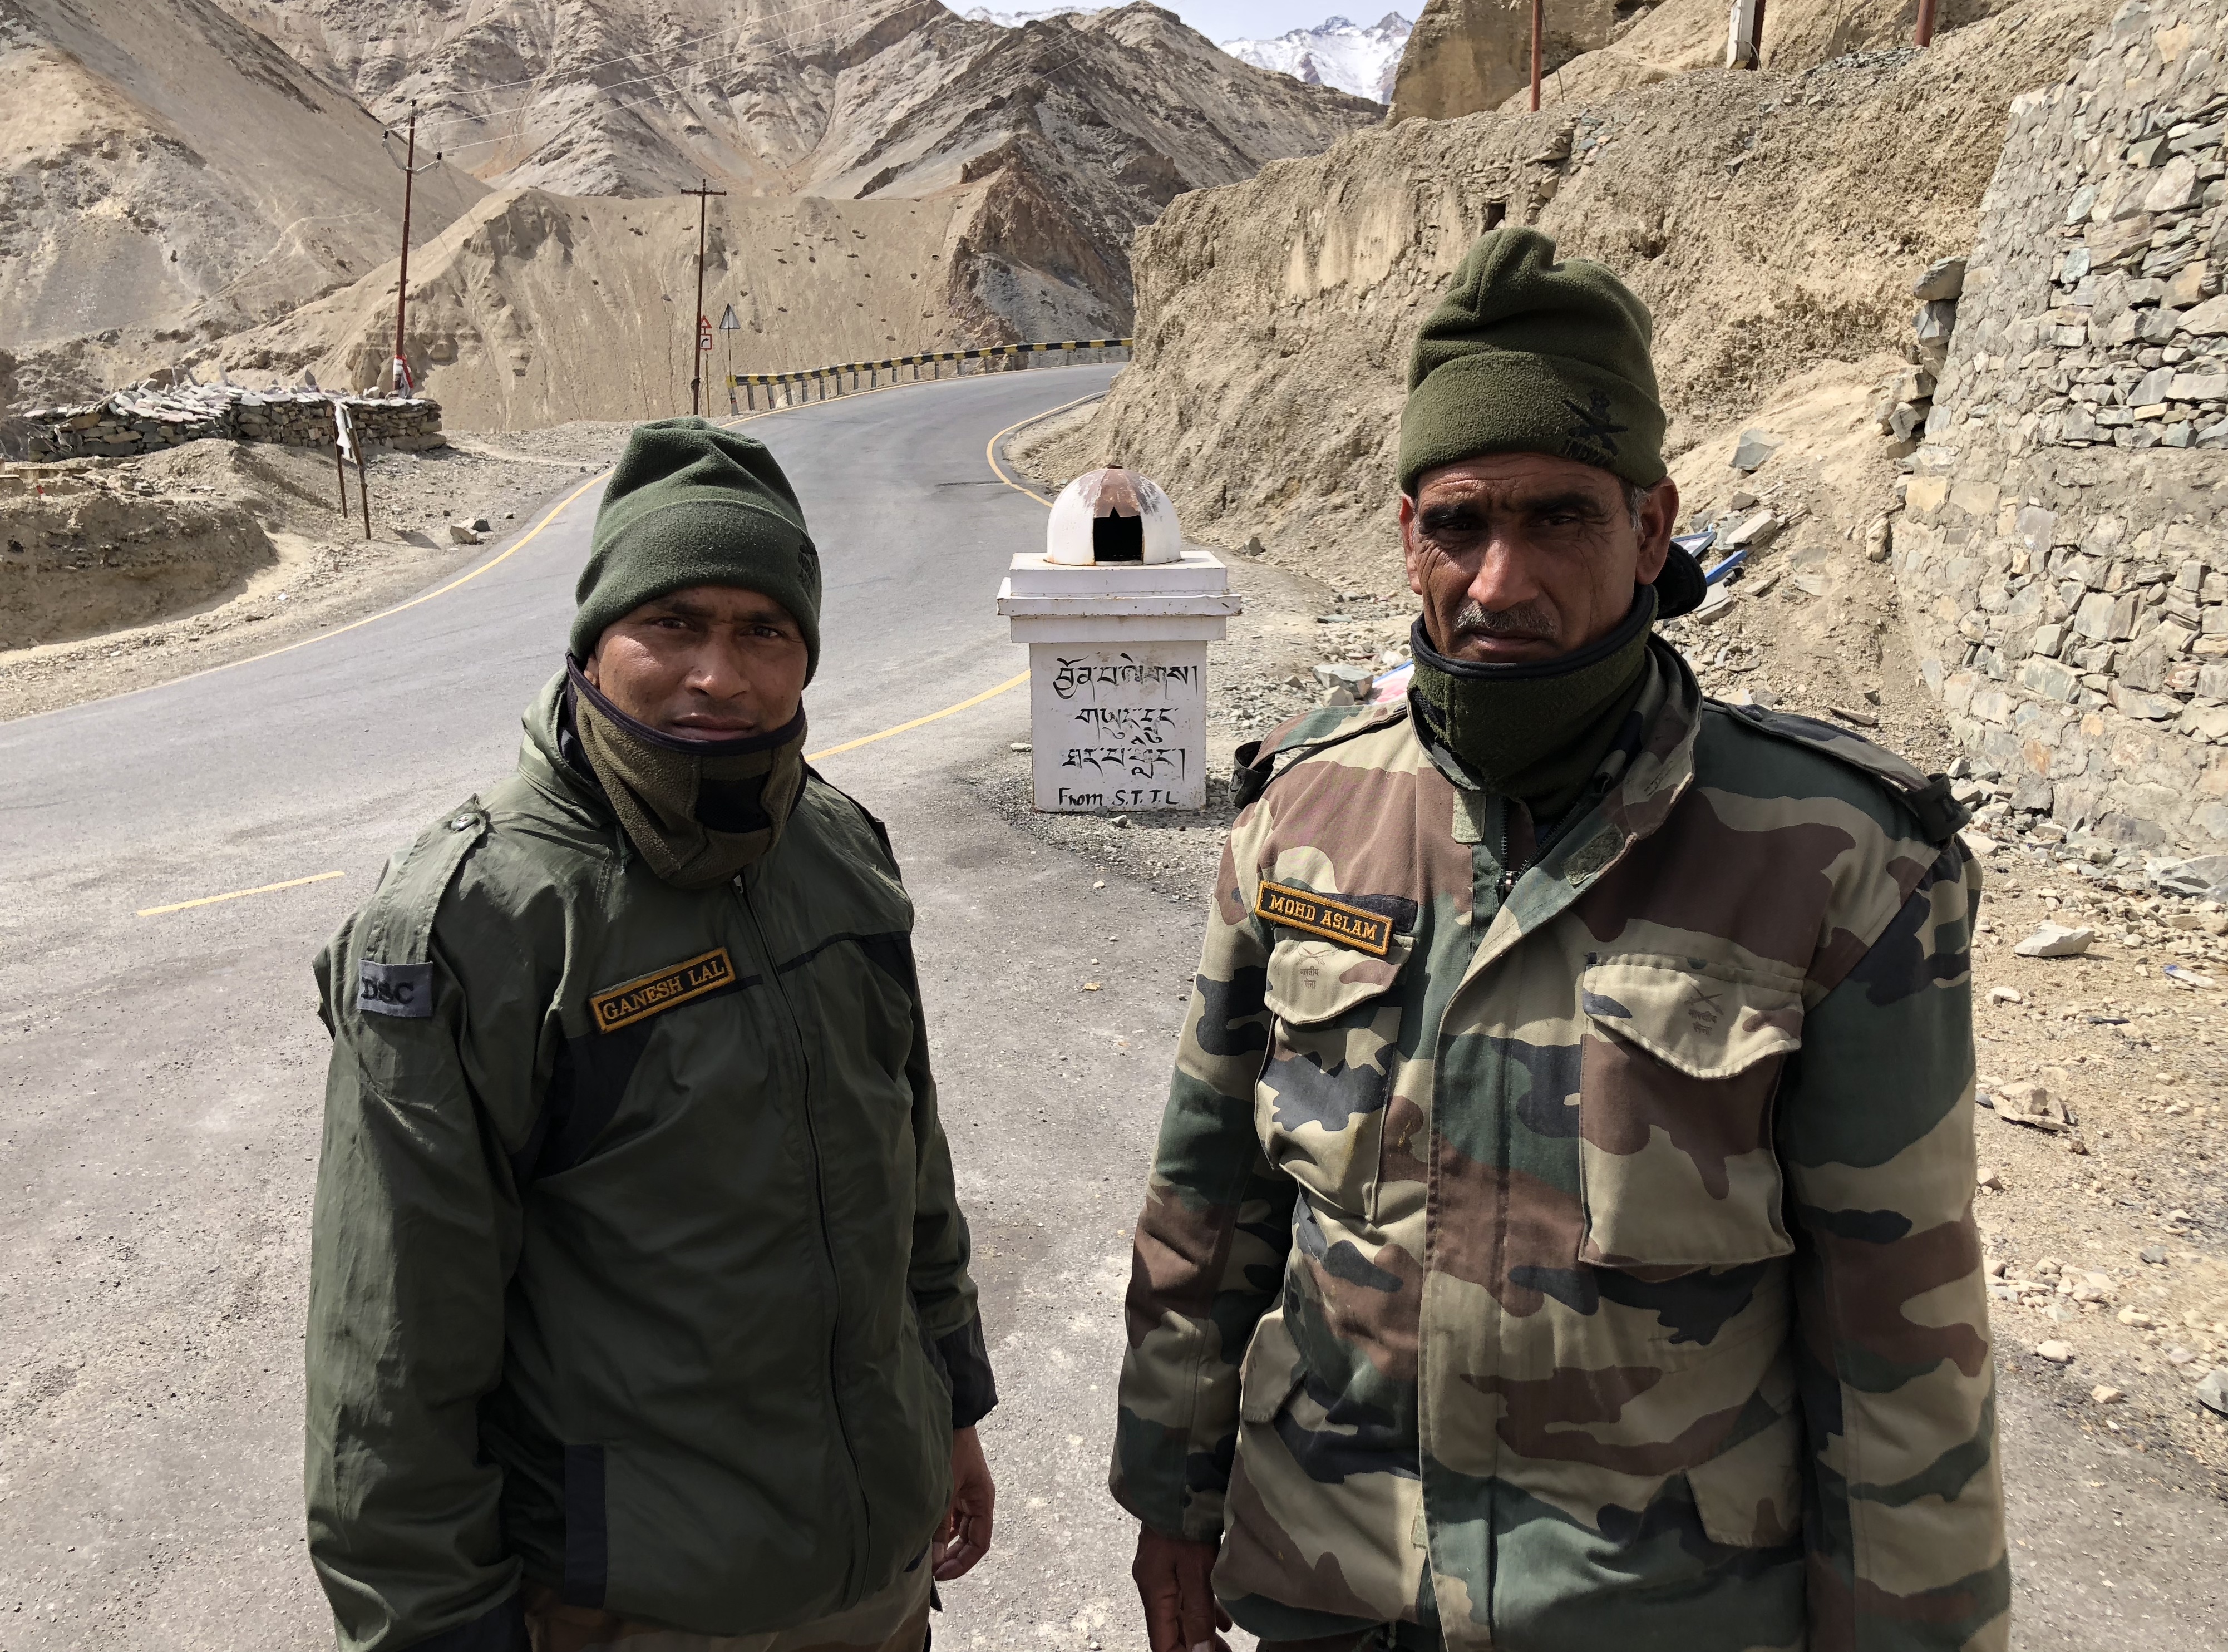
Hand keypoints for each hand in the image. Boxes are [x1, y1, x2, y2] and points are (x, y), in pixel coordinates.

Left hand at [933, 1425, 993, 1580]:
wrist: (951, 1414)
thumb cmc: (950, 1447)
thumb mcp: (944, 1488)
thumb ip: (938, 1523)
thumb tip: (931, 1559)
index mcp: (983, 1501)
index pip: (979, 1544)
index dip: (962, 1563)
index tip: (940, 1575)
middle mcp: (977, 1500)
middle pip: (969, 1539)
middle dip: (952, 1558)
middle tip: (931, 1572)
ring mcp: (964, 1493)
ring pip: (957, 1529)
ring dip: (944, 1544)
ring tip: (925, 1557)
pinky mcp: (953, 1486)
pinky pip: (949, 1516)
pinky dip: (939, 1529)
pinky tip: (924, 1536)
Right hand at [1132, 1523, 1229, 1651]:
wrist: (1177, 1482)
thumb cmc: (1186, 1528)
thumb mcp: (1196, 1573)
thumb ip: (1197, 1614)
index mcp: (1154, 1592)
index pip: (1162, 1642)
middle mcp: (1154, 1584)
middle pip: (1172, 1628)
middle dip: (1194, 1647)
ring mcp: (1162, 1570)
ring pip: (1181, 1610)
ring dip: (1201, 1630)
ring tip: (1226, 1645)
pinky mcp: (1173, 1556)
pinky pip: (1187, 1591)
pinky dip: (1203, 1608)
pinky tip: (1223, 1618)